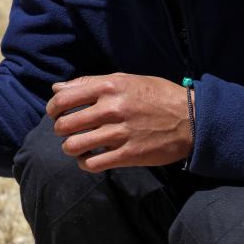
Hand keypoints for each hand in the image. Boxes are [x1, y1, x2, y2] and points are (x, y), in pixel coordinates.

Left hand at [46, 72, 193, 171]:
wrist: (192, 119)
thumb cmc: (155, 95)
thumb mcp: (124, 79)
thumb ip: (88, 83)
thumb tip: (57, 89)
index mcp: (108, 87)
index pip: (63, 99)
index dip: (52, 109)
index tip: (55, 114)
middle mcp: (111, 109)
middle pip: (65, 124)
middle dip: (60, 130)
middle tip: (66, 132)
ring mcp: (120, 133)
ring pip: (74, 146)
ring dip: (70, 148)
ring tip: (75, 147)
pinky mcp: (129, 155)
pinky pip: (93, 164)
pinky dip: (85, 164)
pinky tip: (88, 160)